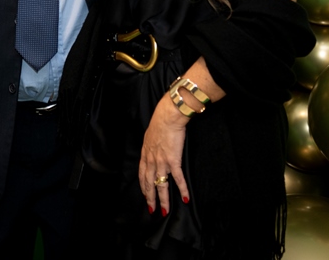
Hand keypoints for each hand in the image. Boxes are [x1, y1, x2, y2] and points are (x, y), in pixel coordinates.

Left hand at [138, 95, 190, 217]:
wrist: (167, 117)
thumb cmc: (159, 123)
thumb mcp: (149, 136)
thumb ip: (150, 146)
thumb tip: (152, 149)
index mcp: (145, 155)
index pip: (142, 176)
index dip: (143, 188)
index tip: (145, 196)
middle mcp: (151, 161)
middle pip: (150, 184)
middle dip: (151, 199)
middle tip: (152, 210)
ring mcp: (162, 162)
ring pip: (161, 185)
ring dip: (164, 200)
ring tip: (165, 211)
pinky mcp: (173, 160)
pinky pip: (178, 179)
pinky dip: (182, 189)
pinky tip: (186, 198)